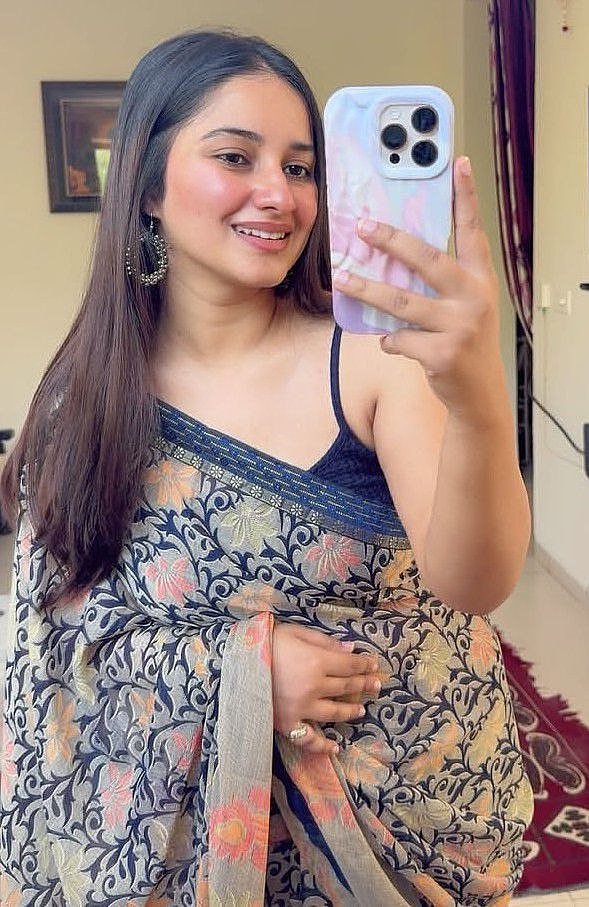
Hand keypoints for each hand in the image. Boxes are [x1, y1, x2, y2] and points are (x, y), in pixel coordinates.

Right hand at [272, 622, 380, 754]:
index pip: (349, 665)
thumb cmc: (265, 642)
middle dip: (363, 685)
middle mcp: (313, 687)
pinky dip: (323, 746)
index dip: (364, 665)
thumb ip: (325, 642)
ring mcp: (301, 708)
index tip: (373, 664)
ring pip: (334, 713)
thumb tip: (351, 650)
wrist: (234, 663)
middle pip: (345, 687)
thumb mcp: (296, 633)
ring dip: (350, 711)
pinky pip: (309, 739)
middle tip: (376, 685)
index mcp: (317, 662)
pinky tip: (335, 747)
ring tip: (361, 710)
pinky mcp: (287, 723)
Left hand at [332, 157, 506, 425]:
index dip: (465, 197)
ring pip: (401, 302)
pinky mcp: (440, 354)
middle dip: (392, 241)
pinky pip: (398, 339)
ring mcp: (458, 327)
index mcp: (480, 280)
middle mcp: (473, 298)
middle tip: (362, 226)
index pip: (471, 231)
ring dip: (366, 290)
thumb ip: (442, 281)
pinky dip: (388, 340)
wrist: (479, 393)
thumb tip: (395, 253)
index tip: (458, 162)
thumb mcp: (466, 305)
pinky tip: (388, 342)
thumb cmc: (465, 341)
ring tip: (341, 278)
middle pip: (427, 260)